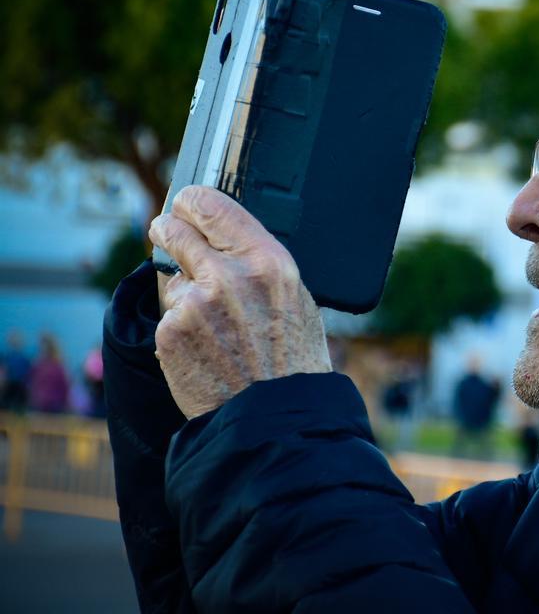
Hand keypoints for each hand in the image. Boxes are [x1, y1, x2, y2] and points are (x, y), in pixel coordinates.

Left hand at [148, 185, 329, 417]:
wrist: (275, 416)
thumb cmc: (293, 361)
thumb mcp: (295, 298)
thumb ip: (258, 265)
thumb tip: (224, 241)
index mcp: (269, 261)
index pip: (214, 206)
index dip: (192, 201)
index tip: (185, 203)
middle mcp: (230, 276)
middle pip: (175, 229)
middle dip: (167, 229)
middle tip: (164, 230)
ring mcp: (195, 305)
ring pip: (172, 280)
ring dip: (183, 293)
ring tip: (212, 324)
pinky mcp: (170, 333)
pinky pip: (167, 318)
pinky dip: (179, 329)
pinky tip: (204, 349)